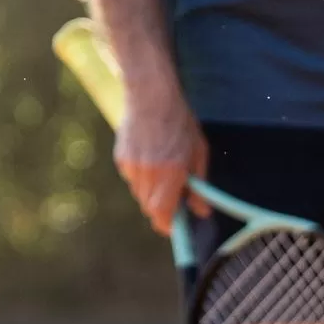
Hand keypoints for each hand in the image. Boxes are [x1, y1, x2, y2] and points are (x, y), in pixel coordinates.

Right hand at [112, 73, 205, 237]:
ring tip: (163, 169)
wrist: (150, 94)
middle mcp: (149, 172)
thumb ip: (199, 185)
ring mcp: (132, 166)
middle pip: (150, 208)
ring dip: (152, 192)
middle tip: (175, 196)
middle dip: (162, 208)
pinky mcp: (121, 159)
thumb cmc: (180, 122)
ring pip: (141, 194)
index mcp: (171, 171)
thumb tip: (202, 212)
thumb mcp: (198, 152)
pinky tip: (150, 157)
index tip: (176, 228)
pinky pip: (132, 179)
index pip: (163, 214)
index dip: (169, 226)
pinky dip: (142, 177)